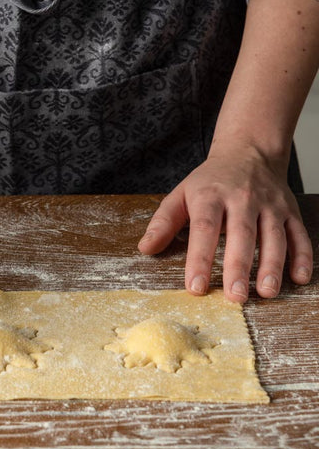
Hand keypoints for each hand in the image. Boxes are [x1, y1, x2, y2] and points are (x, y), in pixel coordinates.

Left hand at [137, 146, 312, 302]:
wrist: (248, 151)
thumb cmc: (210, 181)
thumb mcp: (181, 194)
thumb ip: (163, 222)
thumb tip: (145, 249)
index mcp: (210, 196)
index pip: (204, 229)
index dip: (199, 259)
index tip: (195, 286)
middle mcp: (242, 199)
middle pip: (242, 235)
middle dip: (238, 267)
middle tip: (235, 296)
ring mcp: (270, 205)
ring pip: (274, 236)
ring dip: (272, 265)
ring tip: (266, 292)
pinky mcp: (290, 211)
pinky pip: (299, 234)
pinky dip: (303, 256)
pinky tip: (300, 278)